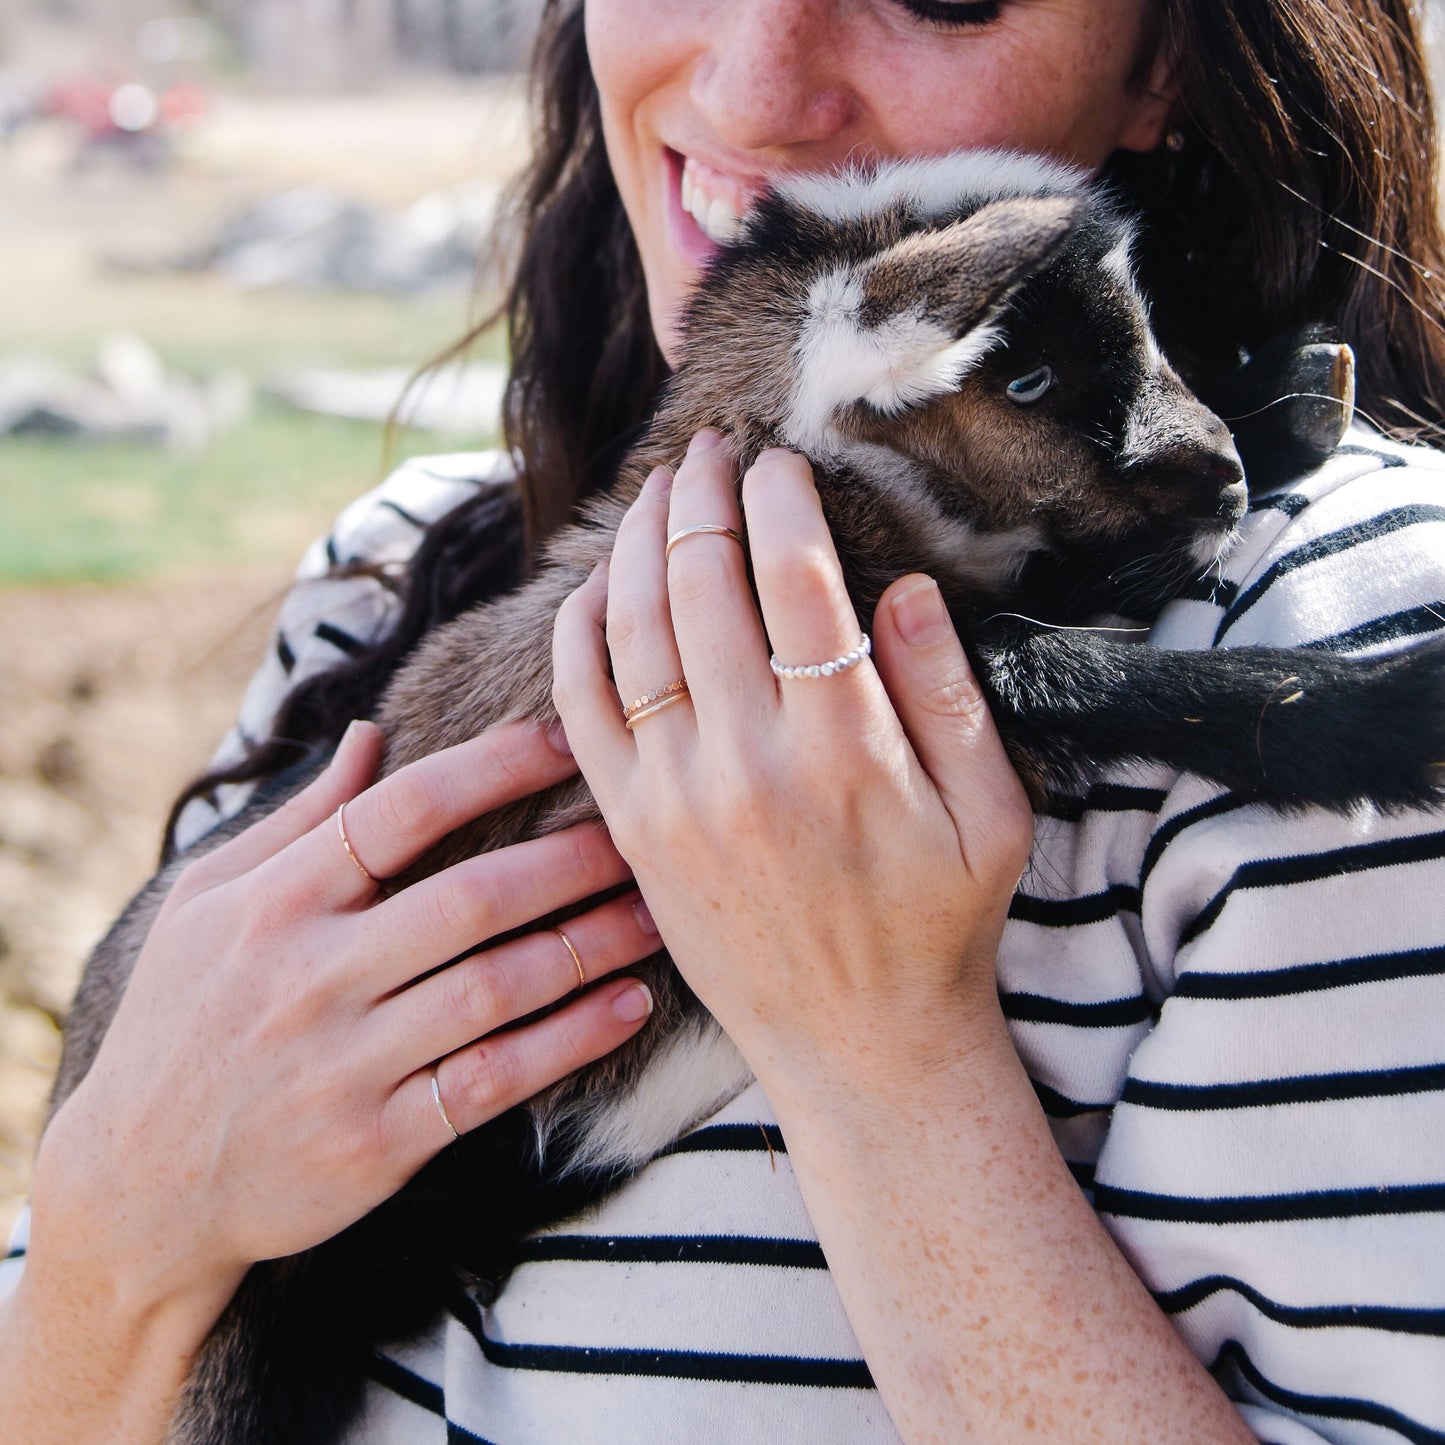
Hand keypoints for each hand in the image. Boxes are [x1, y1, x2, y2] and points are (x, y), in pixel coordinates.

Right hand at [31, 721, 657, 1318]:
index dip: (493, 768)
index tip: (567, 739)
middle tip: (644, 831)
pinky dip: (569, 1042)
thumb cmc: (182, 1021)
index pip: (401, 811)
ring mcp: (345, 1065)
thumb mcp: (207, 904)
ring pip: (496, 989)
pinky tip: (628, 1006)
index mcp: (273, 903)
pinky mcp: (377, 1143)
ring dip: (591, 946)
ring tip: (659, 912)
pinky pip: (494, 1081)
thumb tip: (371, 731)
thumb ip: (297, 819)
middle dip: (570, 861)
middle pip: (470, 900)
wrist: (136, 1186)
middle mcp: (311, 977)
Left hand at [553, 430, 1033, 1099]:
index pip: (798, 581)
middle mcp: (750, 764)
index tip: (778, 461)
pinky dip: (580, 634)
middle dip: (701, 498)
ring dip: (636, 545)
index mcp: (849, 750)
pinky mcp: (631, 829)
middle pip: (703, 586)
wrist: (857, 1045)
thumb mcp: (994, 814)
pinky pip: (581, 708)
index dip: (781, 501)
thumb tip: (905, 587)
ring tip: (654, 492)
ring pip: (633, 632)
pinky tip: (595, 586)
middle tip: (708, 450)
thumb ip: (951, 694)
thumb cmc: (939, 926)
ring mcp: (677, 798)